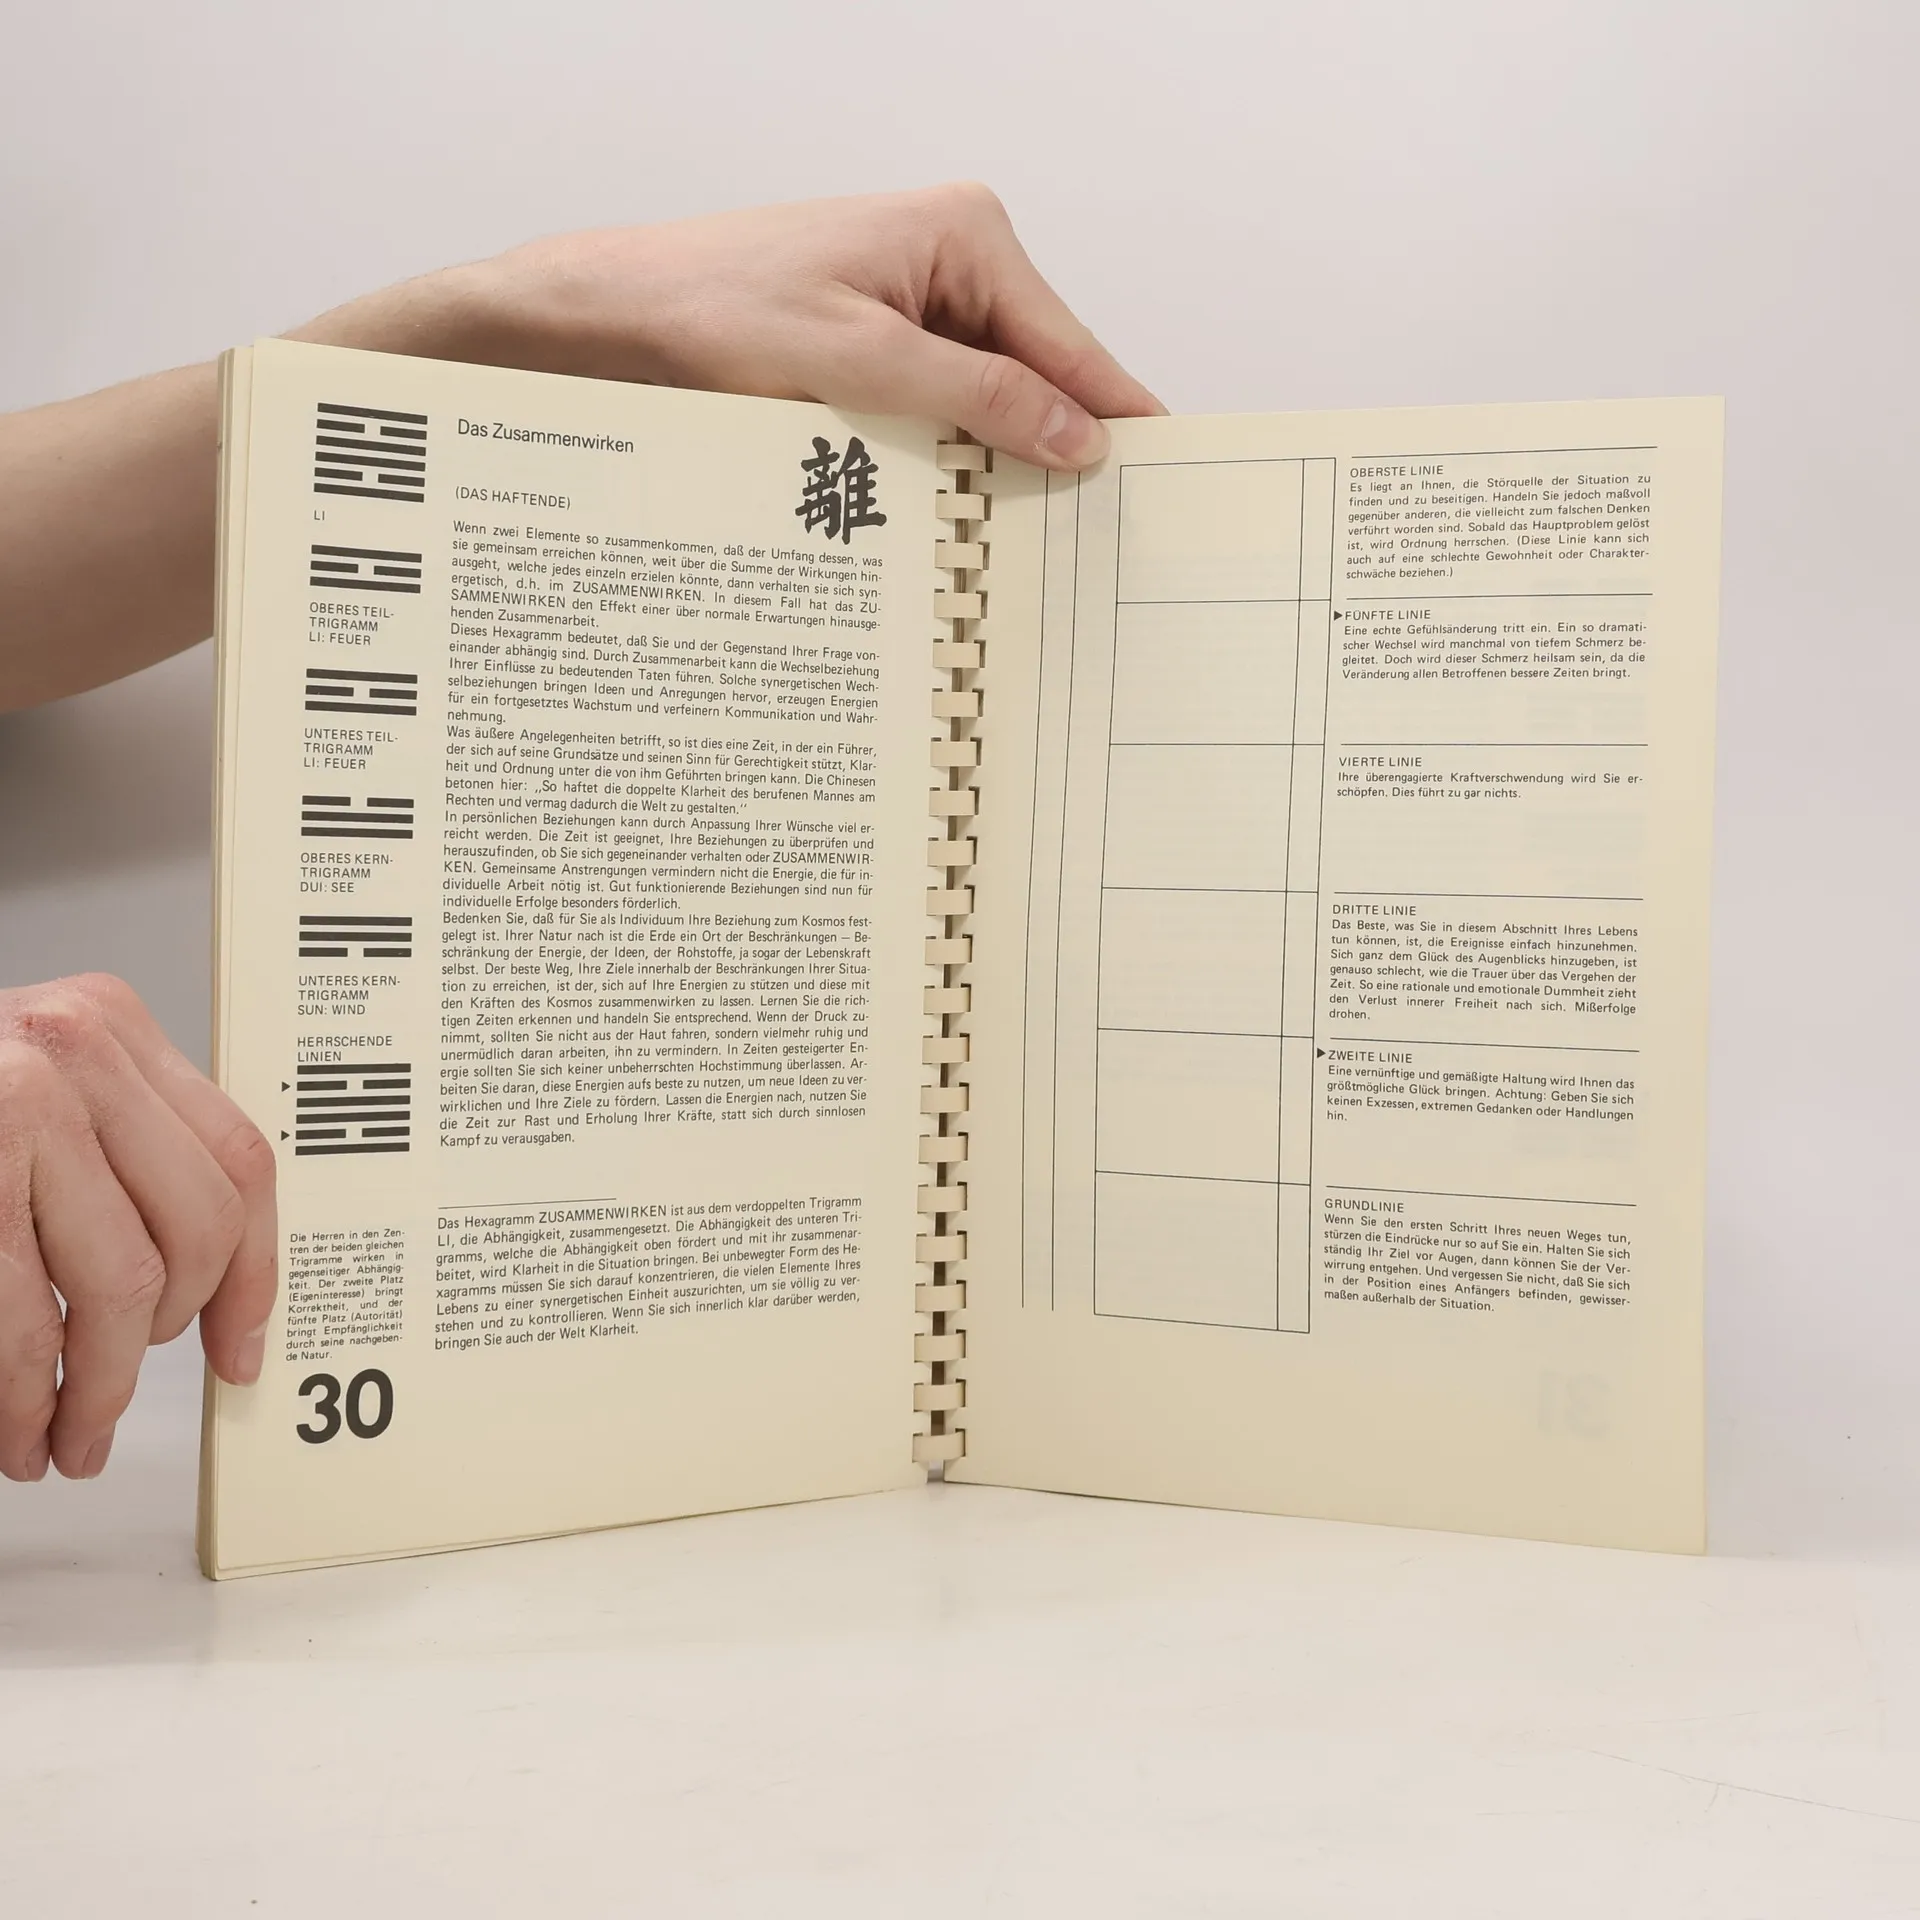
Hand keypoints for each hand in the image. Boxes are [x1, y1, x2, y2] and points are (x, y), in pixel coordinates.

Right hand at [0, 975, 275, 1480]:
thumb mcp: (36, 1087)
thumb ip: (116, 1151)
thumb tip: (208, 1280)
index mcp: (109, 1026)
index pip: (238, 1161)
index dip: (252, 1273)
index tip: (240, 1342)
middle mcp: (70, 1056)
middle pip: (197, 1230)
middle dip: (168, 1338)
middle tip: (120, 1396)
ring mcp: (13, 1110)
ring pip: (120, 1283)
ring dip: (95, 1388)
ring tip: (65, 1436)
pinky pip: (23, 1318)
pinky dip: (23, 1394)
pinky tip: (16, 1426)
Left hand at [297, 182, 1164, 469]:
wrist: (607, 315)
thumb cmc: (711, 306)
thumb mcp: (859, 360)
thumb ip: (978, 396)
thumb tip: (1078, 438)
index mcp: (965, 236)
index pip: (1071, 345)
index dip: (1117, 420)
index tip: (1163, 486)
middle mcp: (950, 261)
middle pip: (1038, 378)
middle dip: (1054, 454)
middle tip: (1091, 547)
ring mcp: (914, 306)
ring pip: (989, 405)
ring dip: (994, 469)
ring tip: (1026, 549)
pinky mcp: (877, 348)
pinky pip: (940, 413)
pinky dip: (947, 463)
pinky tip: (956, 517)